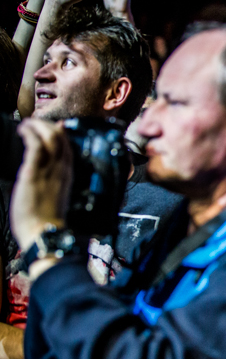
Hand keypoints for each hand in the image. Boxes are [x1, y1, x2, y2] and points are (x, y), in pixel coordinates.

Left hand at [10, 119, 71, 252]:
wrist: (46, 236)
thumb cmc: (51, 225)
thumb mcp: (60, 203)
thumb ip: (59, 190)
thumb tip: (54, 188)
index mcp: (70, 178)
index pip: (70, 149)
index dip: (63, 135)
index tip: (57, 128)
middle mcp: (63, 171)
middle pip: (61, 139)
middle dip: (49, 126)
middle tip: (37, 123)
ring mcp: (50, 171)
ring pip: (50, 137)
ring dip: (38, 126)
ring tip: (27, 123)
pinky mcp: (35, 173)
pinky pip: (35, 145)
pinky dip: (29, 133)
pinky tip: (22, 129)